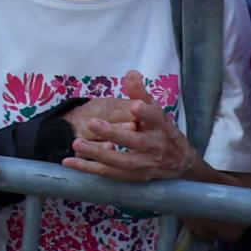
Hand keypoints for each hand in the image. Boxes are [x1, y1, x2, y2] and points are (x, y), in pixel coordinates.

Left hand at [63, 71, 192, 181]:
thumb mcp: (155, 111)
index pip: (156, 118)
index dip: (146, 112)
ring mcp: (144, 165)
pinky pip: (109, 173)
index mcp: (161, 127)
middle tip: (92, 123)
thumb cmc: (162, 131)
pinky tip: (70, 162)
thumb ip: (140, 93)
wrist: (180, 162)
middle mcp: (154, 147)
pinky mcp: (134, 177)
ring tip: (77, 143)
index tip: (135, 106)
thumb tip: (130, 73)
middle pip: (136, 142)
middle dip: (114, 133)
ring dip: (98, 154)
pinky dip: (89, 168)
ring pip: (121, 162)